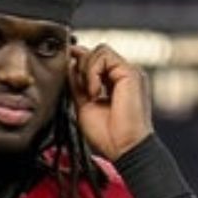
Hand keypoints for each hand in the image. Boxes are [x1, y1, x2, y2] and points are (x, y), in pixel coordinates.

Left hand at [70, 44, 153, 159]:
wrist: (123, 147)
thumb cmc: (107, 133)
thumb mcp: (83, 104)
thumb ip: (78, 84)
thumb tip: (70, 64)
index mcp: (113, 81)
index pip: (95, 60)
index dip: (78, 60)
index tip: (66, 67)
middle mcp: (122, 74)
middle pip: (96, 52)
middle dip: (81, 67)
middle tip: (81, 90)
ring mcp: (128, 72)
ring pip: (100, 51)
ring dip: (87, 70)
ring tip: (89, 93)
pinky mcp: (131, 72)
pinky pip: (105, 57)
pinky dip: (93, 73)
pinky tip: (95, 93)